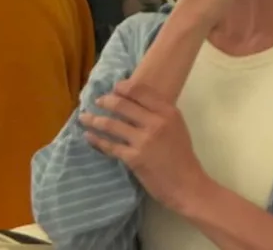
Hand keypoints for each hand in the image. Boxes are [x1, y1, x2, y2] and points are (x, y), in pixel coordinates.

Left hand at [81, 79, 205, 213]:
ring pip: (112, 124)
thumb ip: (160, 114)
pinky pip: (110, 146)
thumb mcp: (177, 127)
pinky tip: (88, 137)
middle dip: (106, 101)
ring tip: (84, 118)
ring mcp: (144, 140)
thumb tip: (136, 104)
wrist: (187, 184)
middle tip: (97, 101)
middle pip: (123, 105)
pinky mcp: (134, 158)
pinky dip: (96, 140)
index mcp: (168, 112)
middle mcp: (156, 122)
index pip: (141, 91)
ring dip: (94, 119)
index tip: (114, 88)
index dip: (123, 87)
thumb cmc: (182, 156)